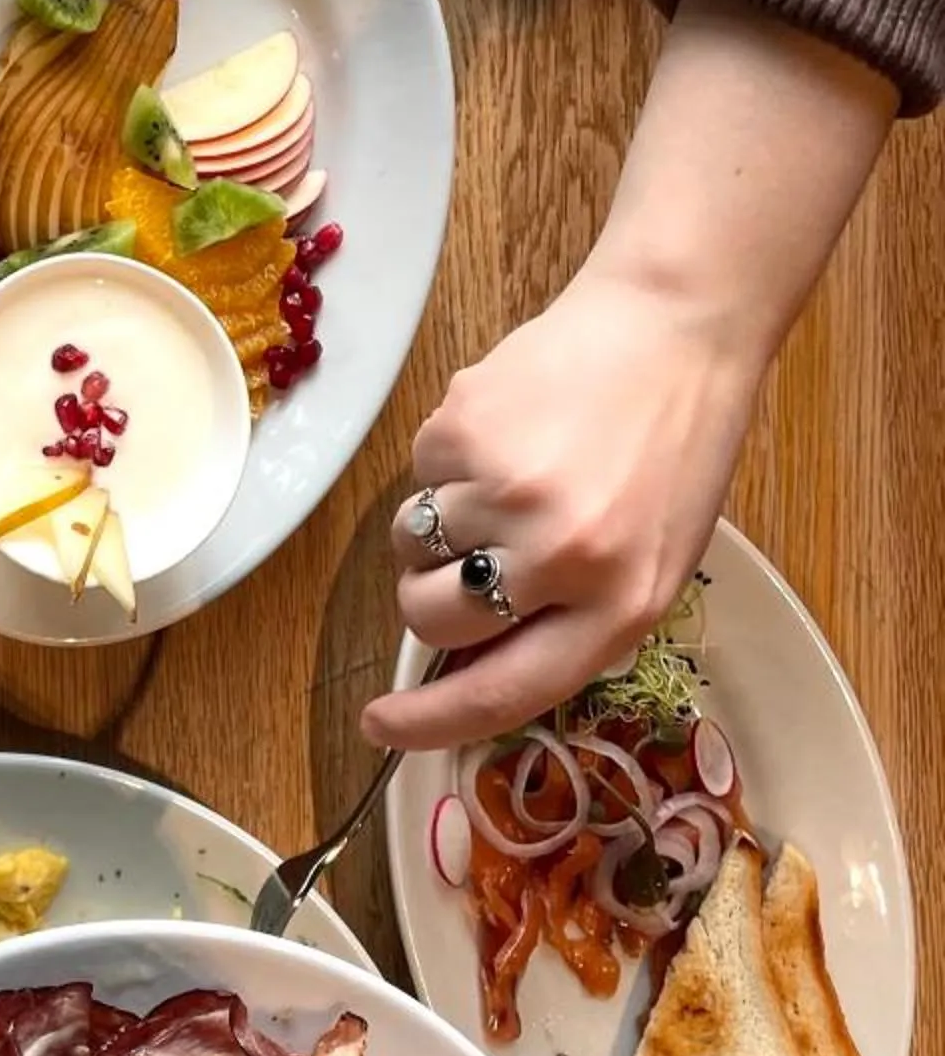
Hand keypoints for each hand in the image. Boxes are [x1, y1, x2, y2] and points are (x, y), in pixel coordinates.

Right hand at [359, 264, 763, 755]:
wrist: (676, 329)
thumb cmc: (673, 452)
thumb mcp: (650, 563)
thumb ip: (568, 618)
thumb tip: (465, 655)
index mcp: (619, 606)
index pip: (501, 692)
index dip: (429, 721)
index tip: (378, 727)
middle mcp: (560, 558)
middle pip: (430, 616)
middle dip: (430, 596)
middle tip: (470, 555)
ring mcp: (506, 491)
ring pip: (411, 542)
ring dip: (440, 521)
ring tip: (506, 475)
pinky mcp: (464, 428)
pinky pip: (417, 472)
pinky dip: (448, 460)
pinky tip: (508, 429)